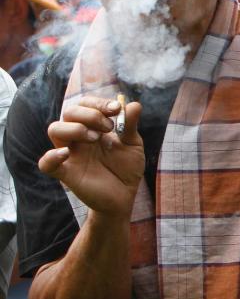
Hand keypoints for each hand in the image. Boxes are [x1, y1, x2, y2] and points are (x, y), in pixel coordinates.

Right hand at [39, 97, 144, 217]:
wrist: (125, 196)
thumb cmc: (126, 168)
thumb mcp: (133, 145)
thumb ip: (130, 125)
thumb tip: (134, 104)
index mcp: (94, 127)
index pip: (85, 105)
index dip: (98, 102)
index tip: (117, 108)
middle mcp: (79, 138)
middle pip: (69, 112)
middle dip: (90, 114)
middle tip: (109, 127)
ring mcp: (71, 155)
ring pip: (55, 130)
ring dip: (75, 128)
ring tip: (96, 138)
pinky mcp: (67, 174)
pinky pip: (46, 164)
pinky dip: (51, 157)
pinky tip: (66, 153)